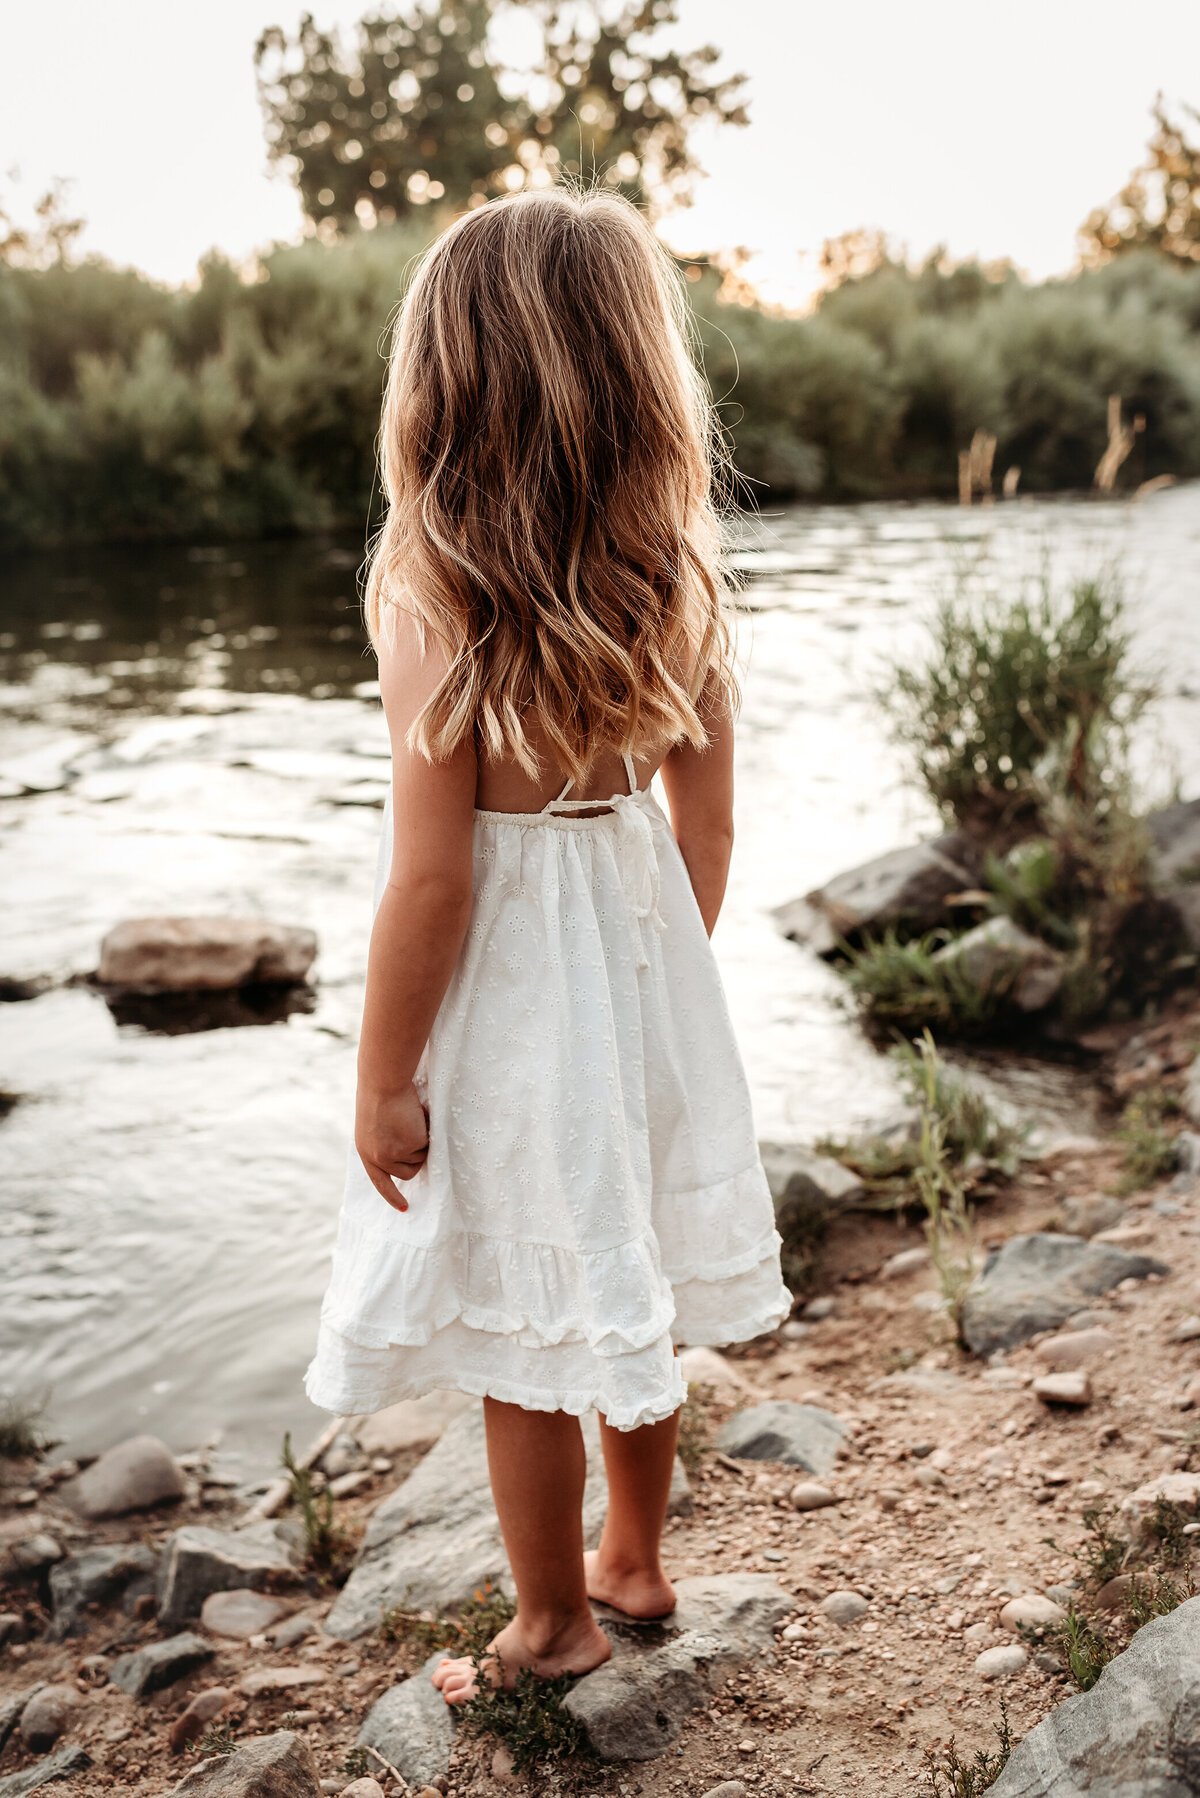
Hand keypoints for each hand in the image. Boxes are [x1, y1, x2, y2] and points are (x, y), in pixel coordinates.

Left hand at [355, 1081, 428, 1212]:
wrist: (383, 1082)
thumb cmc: (382, 1095)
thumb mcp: (377, 1125)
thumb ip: (385, 1142)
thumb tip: (408, 1158)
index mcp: (365, 1151)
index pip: (379, 1181)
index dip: (392, 1195)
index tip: (404, 1208)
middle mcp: (376, 1158)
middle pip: (407, 1172)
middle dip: (416, 1155)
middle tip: (414, 1130)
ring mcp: (392, 1155)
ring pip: (420, 1159)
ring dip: (422, 1142)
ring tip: (412, 1118)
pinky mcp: (408, 1147)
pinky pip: (428, 1146)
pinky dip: (427, 1131)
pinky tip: (417, 1114)